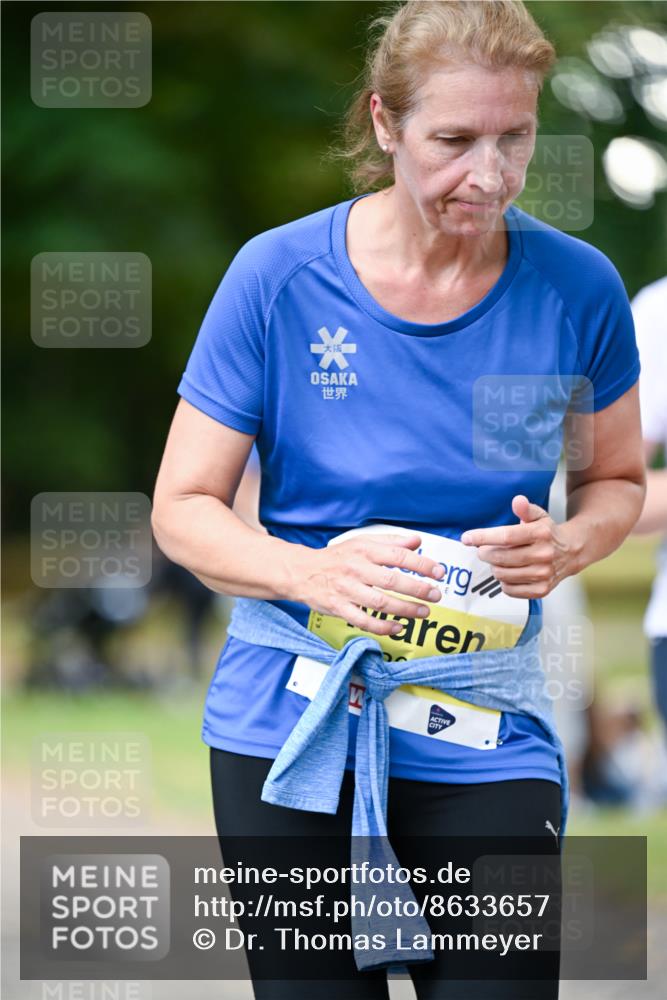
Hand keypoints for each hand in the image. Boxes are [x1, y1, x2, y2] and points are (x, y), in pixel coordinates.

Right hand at [291, 533, 444, 636]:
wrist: (302, 572)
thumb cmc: (338, 557)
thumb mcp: (362, 542)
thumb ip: (391, 541)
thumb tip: (418, 541)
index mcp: (364, 550)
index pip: (398, 555)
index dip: (421, 564)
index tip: (439, 572)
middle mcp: (356, 569)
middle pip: (391, 580)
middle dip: (417, 589)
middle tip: (436, 595)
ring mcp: (347, 590)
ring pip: (380, 603)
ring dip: (405, 609)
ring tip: (424, 612)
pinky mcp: (338, 608)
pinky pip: (363, 621)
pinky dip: (382, 626)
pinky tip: (399, 628)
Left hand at [460, 495, 572, 598]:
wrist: (571, 553)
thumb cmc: (548, 533)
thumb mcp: (539, 516)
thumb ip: (526, 509)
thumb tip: (517, 500)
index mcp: (541, 533)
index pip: (506, 536)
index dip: (482, 537)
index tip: (466, 538)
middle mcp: (544, 554)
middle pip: (501, 557)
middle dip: (485, 553)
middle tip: (483, 550)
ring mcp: (543, 574)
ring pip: (502, 574)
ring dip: (494, 567)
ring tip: (499, 560)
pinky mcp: (541, 590)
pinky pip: (509, 589)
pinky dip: (503, 582)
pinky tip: (508, 572)